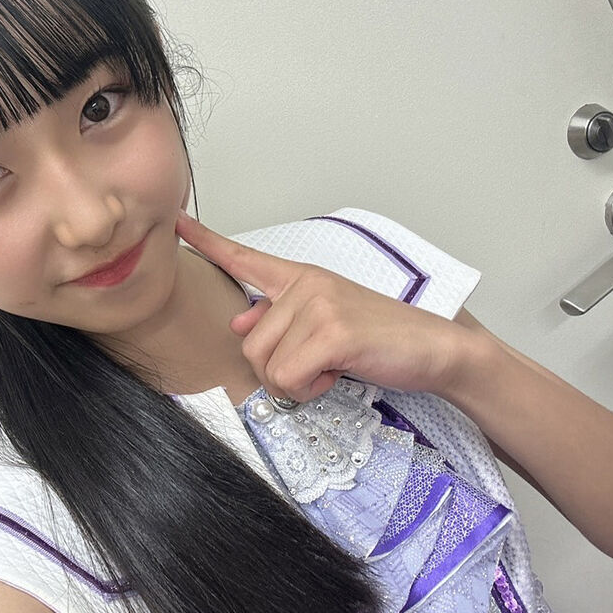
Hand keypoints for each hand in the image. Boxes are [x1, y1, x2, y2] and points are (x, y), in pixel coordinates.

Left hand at [176, 209, 467, 404]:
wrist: (434, 348)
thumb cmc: (380, 339)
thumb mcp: (324, 325)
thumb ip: (279, 321)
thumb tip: (239, 320)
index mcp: (302, 279)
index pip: (245, 258)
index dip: (207, 242)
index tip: (177, 223)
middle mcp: (305, 285)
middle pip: (249, 344)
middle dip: (277, 370)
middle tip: (318, 365)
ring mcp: (319, 305)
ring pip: (266, 365)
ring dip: (295, 383)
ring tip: (330, 367)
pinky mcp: (332, 332)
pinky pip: (290, 378)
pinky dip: (310, 390)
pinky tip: (336, 374)